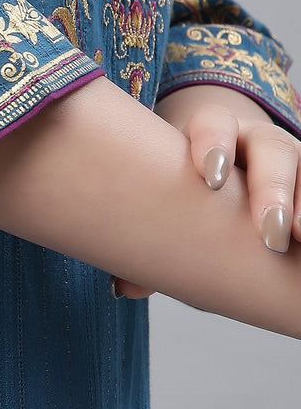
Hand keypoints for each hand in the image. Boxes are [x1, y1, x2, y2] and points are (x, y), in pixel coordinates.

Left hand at [155, 85, 300, 250]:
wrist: (221, 186)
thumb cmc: (188, 196)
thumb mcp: (171, 205)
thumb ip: (149, 240)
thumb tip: (124, 286)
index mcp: (211, 134)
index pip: (214, 122)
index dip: (213, 142)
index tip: (211, 177)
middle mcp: (257, 141)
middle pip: (272, 149)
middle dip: (272, 188)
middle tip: (269, 231)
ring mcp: (290, 163)